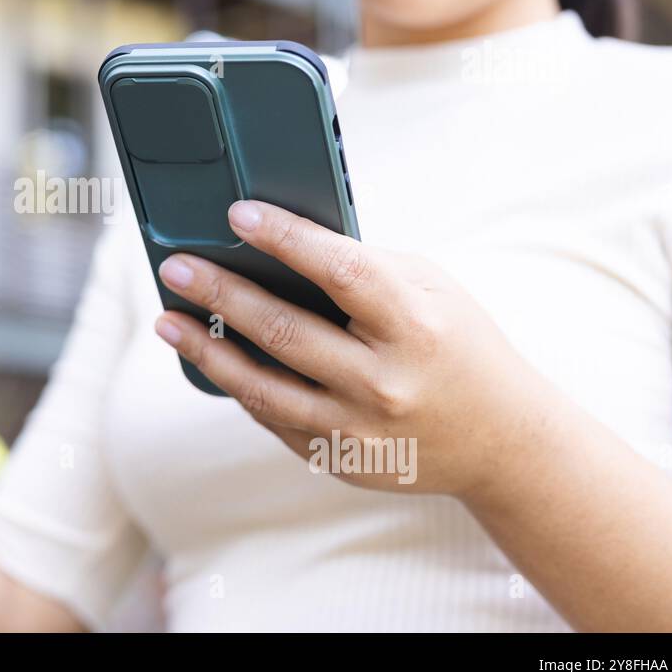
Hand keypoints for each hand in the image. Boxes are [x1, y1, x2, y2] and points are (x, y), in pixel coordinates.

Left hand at [152, 200, 567, 499]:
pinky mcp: (339, 458)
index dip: (284, 239)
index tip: (237, 214)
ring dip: (207, 350)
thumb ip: (365, 268)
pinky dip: (238, 385)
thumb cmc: (460, 346)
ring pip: (262, 386)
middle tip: (177, 267)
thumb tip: (283, 245)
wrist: (502, 442)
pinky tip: (212, 357)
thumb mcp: (432, 290)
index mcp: (414, 324)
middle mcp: (384, 381)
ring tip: (169, 321)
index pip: (339, 272)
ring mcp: (358, 428)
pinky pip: (273, 417)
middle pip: (283, 330)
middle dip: (221, 293)